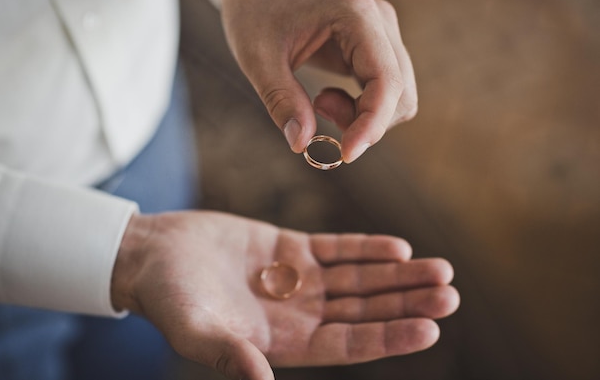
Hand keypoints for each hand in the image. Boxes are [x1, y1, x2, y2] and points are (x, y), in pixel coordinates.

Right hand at [112, 211, 458, 379]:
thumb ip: (232, 357)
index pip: (349, 345)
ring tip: (439, 269)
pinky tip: (398, 247)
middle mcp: (300, 315)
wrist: (154, 256)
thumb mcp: (197, 332)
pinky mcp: (291, 248)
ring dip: (398, 274)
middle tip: (450, 293)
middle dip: (407, 303)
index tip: (430, 330)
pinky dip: (367, 248)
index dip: (389, 337)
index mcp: (284, 344)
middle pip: (365, 310)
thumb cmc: (170, 300)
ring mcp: (299, 281)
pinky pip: (338, 249)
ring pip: (360, 279)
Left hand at [214, 0, 417, 162]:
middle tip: (316, 111)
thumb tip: (301, 145)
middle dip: (365, 122)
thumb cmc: (256, 10)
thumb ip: (281, 100)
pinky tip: (325, 99)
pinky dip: (360, 109)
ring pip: (398, 96)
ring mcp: (381, 34)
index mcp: (356, 16)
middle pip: (400, 94)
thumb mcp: (258, 57)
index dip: (372, 123)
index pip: (387, 80)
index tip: (346, 153)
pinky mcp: (373, 48)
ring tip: (317, 102)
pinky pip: (384, 91)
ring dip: (363, 117)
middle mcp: (379, 23)